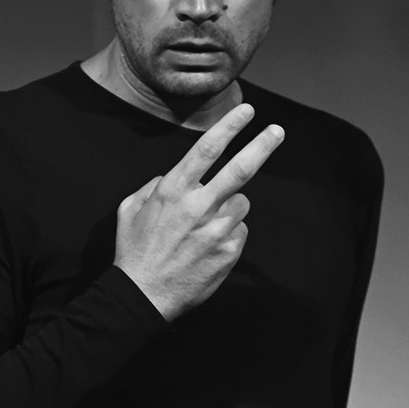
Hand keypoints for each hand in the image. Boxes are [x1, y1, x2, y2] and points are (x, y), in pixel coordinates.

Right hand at [113, 102, 284, 321]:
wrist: (143, 295)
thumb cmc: (135, 252)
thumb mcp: (130, 209)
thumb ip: (153, 187)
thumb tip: (170, 178)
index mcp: (173, 190)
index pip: (208, 148)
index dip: (229, 126)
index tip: (245, 111)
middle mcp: (199, 206)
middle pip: (241, 168)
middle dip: (262, 145)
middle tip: (277, 131)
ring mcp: (217, 229)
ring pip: (241, 204)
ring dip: (230, 208)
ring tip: (207, 227)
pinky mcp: (229, 251)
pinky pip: (240, 232)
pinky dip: (229, 234)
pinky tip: (208, 247)